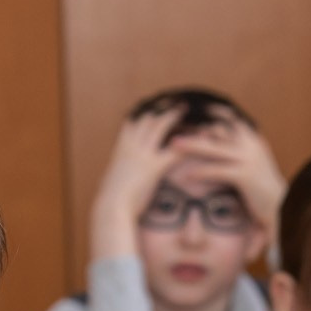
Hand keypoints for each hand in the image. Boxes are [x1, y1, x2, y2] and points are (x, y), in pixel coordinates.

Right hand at [90, 109, 186, 260]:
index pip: (132, 122)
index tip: (154, 106)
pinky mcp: (154, 167)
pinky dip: (188, 143)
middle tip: (175, 102)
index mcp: (121, 149)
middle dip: (162, 108)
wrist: (110, 208)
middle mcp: (131, 147)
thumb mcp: (114, 181)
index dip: (144, 113)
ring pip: (160, 126)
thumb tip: (117, 176)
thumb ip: (120, 173)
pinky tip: (200, 138)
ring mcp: (142, 155)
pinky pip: (174, 150)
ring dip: (174, 115)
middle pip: (147, 118)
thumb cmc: (112, 200)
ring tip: (186, 108)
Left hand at [169, 117, 287, 248]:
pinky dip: (200, 172)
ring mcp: (248, 159)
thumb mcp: (253, 162)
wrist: (283, 206)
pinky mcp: (244, 175)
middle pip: (218, 130)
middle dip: (195, 128)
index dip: (213, 113)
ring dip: (192, 145)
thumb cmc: (263, 188)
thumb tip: (216, 136)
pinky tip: (187, 176)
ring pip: (214, 148)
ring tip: (174, 145)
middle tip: (175, 127)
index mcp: (253, 139)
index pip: (231, 118)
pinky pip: (217, 170)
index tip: (195, 109)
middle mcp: (251, 145)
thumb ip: (237, 149)